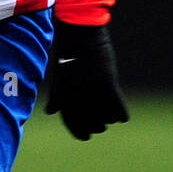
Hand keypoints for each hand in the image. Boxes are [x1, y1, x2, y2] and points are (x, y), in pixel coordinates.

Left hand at [45, 19, 128, 140]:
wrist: (80, 34)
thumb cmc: (68, 54)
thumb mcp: (59, 76)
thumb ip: (56, 97)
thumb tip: (50, 112)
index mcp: (63, 95)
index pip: (71, 123)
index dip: (79, 132)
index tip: (86, 137)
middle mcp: (77, 96)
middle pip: (91, 123)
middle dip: (97, 127)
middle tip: (101, 127)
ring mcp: (93, 90)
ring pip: (106, 117)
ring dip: (109, 120)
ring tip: (110, 119)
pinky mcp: (108, 82)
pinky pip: (118, 107)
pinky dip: (121, 114)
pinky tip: (122, 117)